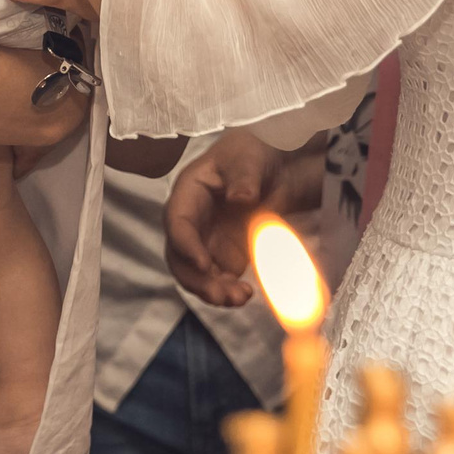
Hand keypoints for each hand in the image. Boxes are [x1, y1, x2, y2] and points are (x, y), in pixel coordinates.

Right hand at [164, 131, 292, 307]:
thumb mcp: (249, 158)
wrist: (277, 169)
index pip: (177, 222)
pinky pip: (218, 281)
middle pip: (179, 256)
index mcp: (188, 193)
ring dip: (212, 292)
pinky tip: (246, 294)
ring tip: (239, 298)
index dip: (186, 245)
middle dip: (196, 279)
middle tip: (221, 294)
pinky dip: (227, 292)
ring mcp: (206, 242)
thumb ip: (244, 176)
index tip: (204, 264)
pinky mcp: (223, 258)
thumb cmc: (254, 155)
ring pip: (196, 275)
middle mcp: (191, 222)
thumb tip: (240, 198)